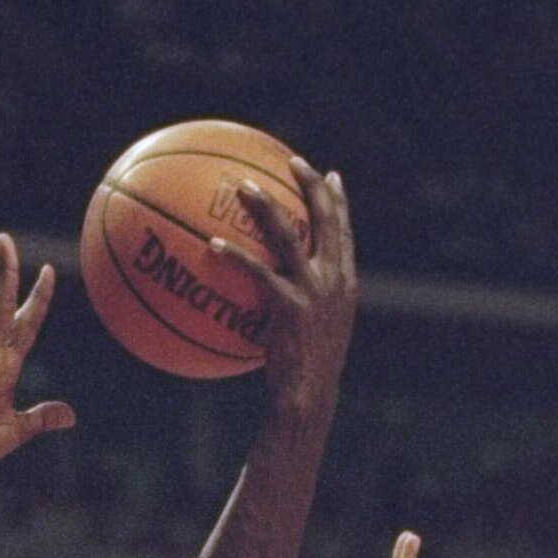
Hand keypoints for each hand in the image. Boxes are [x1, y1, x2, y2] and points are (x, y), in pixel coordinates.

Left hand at [215, 157, 355, 420]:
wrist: (308, 397)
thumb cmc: (305, 376)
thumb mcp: (313, 337)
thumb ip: (303, 308)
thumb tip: (277, 299)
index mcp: (345, 284)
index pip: (345, 232)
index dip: (338, 201)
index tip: (330, 176)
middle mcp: (334, 280)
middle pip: (327, 219)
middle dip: (311, 185)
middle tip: (293, 160)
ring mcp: (313, 291)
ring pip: (290, 234)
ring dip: (267, 205)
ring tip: (244, 186)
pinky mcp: (289, 305)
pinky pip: (257, 271)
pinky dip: (235, 256)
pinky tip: (212, 246)